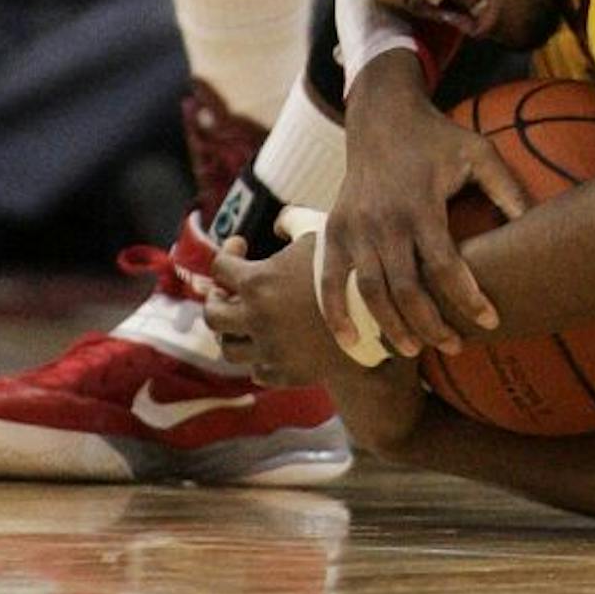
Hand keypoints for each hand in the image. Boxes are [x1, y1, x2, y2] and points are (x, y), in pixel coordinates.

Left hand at [206, 234, 348, 387]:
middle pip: (212, 314)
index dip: (228, 251)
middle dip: (216, 299)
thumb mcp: (322, 234)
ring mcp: (269, 350)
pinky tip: (272, 342)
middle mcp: (255, 319)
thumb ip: (293, 221)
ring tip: (246, 321)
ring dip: (233, 332)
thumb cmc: (351, 268)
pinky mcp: (286, 373)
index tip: (241, 246)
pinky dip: (261, 356)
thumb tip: (277, 223)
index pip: (220, 266)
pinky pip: (259, 369)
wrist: (382, 317)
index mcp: (258, 282)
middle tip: (226, 292)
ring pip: (229, 348)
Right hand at [329, 51, 530, 357]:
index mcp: (421, 205)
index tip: (490, 321)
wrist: (383, 116)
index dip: (468, 298)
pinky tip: (353, 342)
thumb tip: (539, 226)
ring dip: (391, 327)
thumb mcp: (480, 153)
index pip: (446, 265)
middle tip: (456, 347)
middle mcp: (383, 220)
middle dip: (431, 325)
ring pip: (370, 292)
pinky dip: (336, 314)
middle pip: (406, 289)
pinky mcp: (333, 231)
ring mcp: (354, 227)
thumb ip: (508, 189)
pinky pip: (329, 280)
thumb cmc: (440, 139)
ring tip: (415, 351)